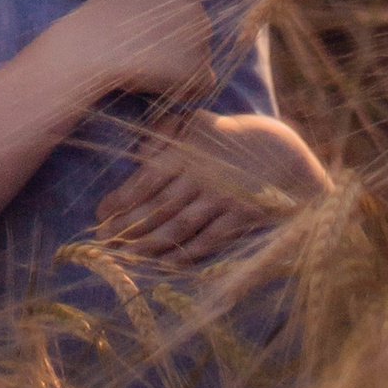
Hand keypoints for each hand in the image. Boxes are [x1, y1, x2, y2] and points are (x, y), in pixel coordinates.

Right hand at [71, 0, 211, 98]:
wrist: (93, 45)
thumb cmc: (102, 9)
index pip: (186, 12)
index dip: (166, 28)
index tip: (144, 37)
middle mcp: (198, 11)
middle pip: (195, 34)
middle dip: (176, 46)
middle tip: (146, 56)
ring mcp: (200, 40)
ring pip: (199, 59)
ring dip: (180, 67)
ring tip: (151, 72)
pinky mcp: (195, 69)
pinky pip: (201, 84)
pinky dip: (187, 90)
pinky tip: (163, 87)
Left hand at [96, 112, 329, 268]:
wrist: (287, 156)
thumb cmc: (240, 138)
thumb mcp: (206, 124)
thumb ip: (172, 133)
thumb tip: (138, 149)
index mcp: (191, 148)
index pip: (148, 177)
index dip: (122, 198)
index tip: (100, 215)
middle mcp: (203, 174)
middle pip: (158, 206)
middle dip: (128, 227)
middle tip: (103, 243)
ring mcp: (222, 197)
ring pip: (178, 226)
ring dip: (149, 244)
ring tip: (127, 257)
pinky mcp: (240, 217)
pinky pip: (206, 241)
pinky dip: (184, 254)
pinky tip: (165, 264)